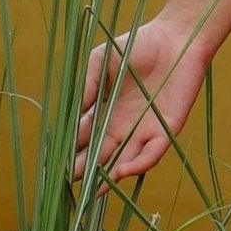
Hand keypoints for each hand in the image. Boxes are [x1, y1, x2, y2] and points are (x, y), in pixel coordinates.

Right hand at [75, 16, 208, 182]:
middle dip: (85, 169)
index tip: (55, 164)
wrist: (176, 38)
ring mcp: (144, 130)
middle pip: (100, 153)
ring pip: (123, 160)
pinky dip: (137, 164)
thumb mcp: (102, 61)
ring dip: (108, 176)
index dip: (70, 149)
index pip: (83, 136)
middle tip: (69, 184)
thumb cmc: (137, 45)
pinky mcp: (166, 129)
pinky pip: (151, 153)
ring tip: (92, 191)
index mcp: (104, 111)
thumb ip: (88, 84)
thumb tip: (75, 111)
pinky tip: (121, 172)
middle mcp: (122, 125)